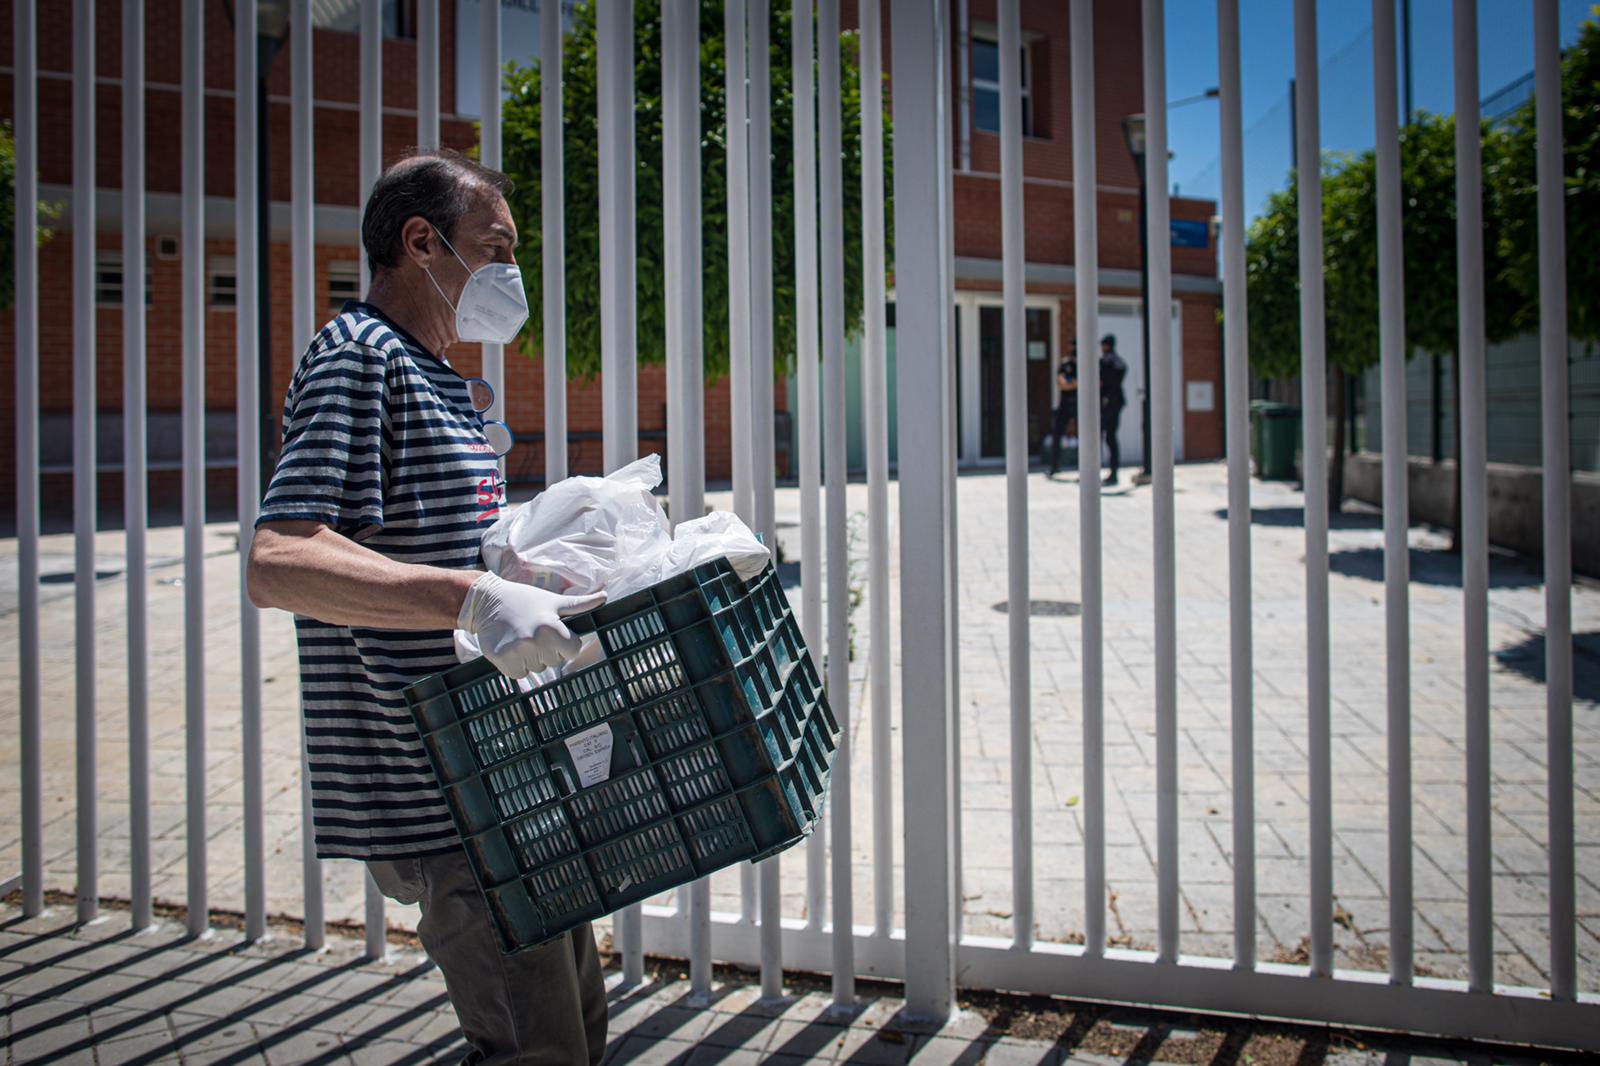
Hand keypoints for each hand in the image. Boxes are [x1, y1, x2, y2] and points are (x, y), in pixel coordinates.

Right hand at [457, 572, 606, 677]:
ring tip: (520, 637)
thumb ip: (579, 604)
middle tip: (533, 632)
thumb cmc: (523, 599)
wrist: (486, 601)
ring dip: (531, 658)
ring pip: (537, 668)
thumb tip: (604, 597)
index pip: (573, 650)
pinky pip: (519, 674)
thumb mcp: (552, 600)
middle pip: (555, 661)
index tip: (553, 632)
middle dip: (547, 650)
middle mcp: (535, 641)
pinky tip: (511, 647)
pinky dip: (516, 665)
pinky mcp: (502, 660)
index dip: (565, 642)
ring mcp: (517, 652)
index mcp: (551, 627)